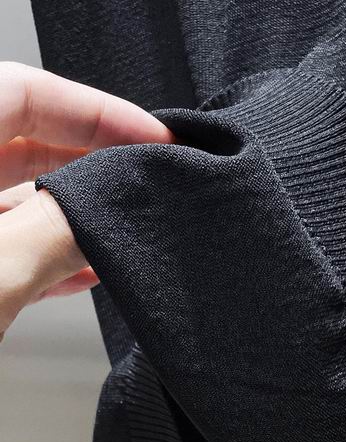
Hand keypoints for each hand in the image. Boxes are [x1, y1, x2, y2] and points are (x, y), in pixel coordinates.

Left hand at [0, 62, 174, 338]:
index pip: (21, 92)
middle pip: (24, 144)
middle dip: (95, 160)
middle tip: (151, 175)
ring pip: (20, 202)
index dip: (95, 110)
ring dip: (78, 215)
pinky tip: (93, 269)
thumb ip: (59, 232)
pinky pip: (9, 248)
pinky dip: (52, 255)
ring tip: (132, 224)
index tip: (155, 135)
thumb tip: (111, 212)